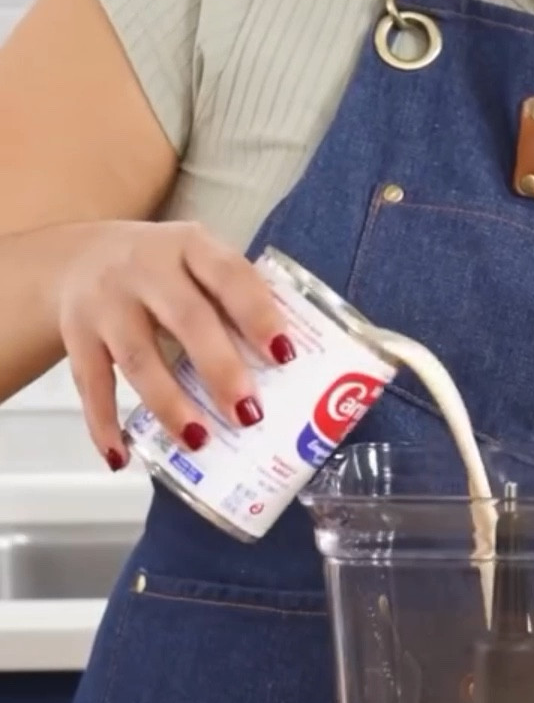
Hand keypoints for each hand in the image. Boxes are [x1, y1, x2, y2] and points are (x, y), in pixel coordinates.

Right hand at [55, 221, 289, 467]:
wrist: (78, 257)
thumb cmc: (163, 271)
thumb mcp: (197, 263)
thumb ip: (234, 300)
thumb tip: (289, 366)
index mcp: (190, 246)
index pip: (228, 274)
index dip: (257, 313)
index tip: (284, 355)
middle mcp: (145, 268)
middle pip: (186, 318)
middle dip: (220, 367)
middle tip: (248, 414)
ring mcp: (105, 302)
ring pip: (138, 358)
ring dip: (169, 403)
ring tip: (200, 440)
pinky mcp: (76, 335)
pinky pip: (90, 384)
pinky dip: (103, 423)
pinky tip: (122, 456)